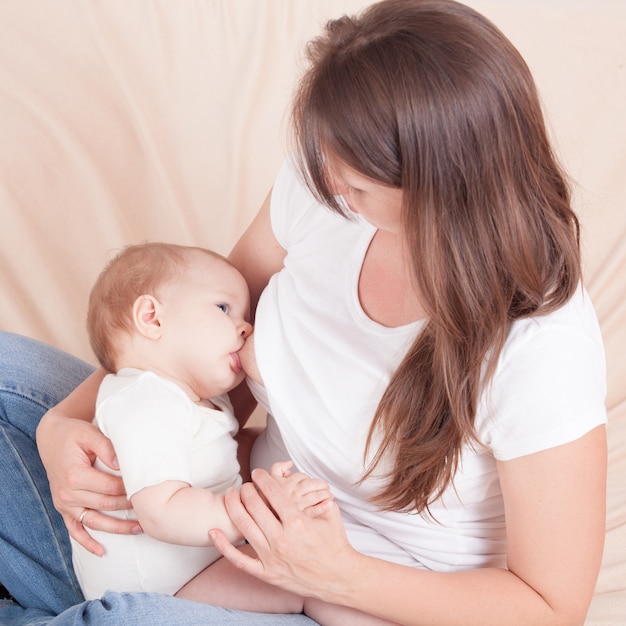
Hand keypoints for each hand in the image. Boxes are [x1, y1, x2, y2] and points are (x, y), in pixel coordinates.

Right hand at [36, 408, 138, 555]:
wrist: (51, 437)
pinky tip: (101, 552)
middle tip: (152, 507)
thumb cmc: (73, 433)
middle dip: (130, 507)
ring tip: (140, 529)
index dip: (130, 488)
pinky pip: (75, 530)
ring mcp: (64, 504)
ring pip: (94, 522)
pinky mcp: (63, 508)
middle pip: (106, 505)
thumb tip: (122, 464)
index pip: (110, 487)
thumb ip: (107, 448)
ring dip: (117, 529)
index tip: (148, 488)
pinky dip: (87, 543)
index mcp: (75, 476)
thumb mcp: (89, 434)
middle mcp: (67, 493)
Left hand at [209, 467, 354, 599]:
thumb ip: (316, 494)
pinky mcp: (266, 574)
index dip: (263, 479)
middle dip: (247, 490)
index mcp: (298, 523)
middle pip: (255, 506)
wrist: (339, 579)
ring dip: (234, 507)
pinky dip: (224, 546)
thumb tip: (306, 482)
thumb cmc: (336, 545)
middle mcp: (282, 539)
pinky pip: (239, 560)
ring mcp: (272, 558)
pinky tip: (214, 532)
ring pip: (245, 527)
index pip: (273, 493)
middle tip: (245, 484)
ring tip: (231, 495)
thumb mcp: (331, 514)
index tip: (257, 472)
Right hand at [269, 461, 333, 516]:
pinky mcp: (300, 519)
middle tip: (325, 487)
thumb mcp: (265, 484)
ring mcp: (296, 506)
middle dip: (320, 484)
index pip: (302, 476)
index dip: (307, 478)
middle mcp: (290, 493)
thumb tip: (290, 463)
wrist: (260, 528)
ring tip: (329, 495)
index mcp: (283, 484)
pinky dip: (324, 506)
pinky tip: (329, 504)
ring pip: (316, 495)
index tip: (311, 482)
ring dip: (325, 493)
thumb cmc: (263, 505)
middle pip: (311, 484)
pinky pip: (315, 510)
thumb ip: (276, 468)